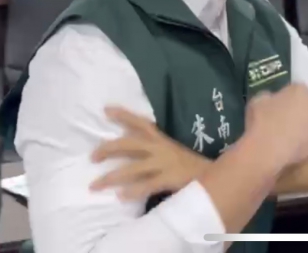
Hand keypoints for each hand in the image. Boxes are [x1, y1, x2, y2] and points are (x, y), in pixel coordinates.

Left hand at [89, 107, 209, 200]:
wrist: (216, 177)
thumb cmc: (191, 167)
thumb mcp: (173, 153)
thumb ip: (155, 151)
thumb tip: (132, 153)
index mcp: (162, 140)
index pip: (141, 124)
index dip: (124, 116)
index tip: (106, 110)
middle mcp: (161, 149)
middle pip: (129, 145)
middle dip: (109, 149)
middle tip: (92, 156)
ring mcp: (164, 164)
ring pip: (132, 168)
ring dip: (112, 177)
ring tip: (95, 184)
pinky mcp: (169, 179)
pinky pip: (147, 185)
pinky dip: (133, 191)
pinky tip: (120, 196)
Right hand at [245, 83, 307, 165]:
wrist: (268, 150)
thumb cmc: (260, 122)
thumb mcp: (258, 100)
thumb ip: (271, 96)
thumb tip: (274, 100)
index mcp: (300, 88)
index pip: (296, 89)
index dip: (287, 98)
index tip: (280, 106)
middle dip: (302, 108)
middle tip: (289, 119)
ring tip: (295, 133)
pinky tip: (300, 143)